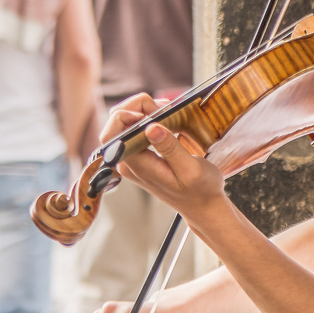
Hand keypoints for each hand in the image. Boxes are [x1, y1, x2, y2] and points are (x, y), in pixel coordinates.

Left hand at [101, 94, 228, 222]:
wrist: (202, 205)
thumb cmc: (200, 190)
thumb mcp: (191, 169)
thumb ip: (170, 148)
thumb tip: (150, 128)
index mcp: (137, 166)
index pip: (112, 135)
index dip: (125, 115)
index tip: (151, 112)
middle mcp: (129, 163)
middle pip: (115, 124)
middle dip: (136, 107)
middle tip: (162, 108)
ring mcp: (133, 159)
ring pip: (124, 124)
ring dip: (143, 111)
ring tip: (167, 112)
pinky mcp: (140, 156)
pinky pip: (134, 130)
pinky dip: (147, 117)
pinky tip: (165, 118)